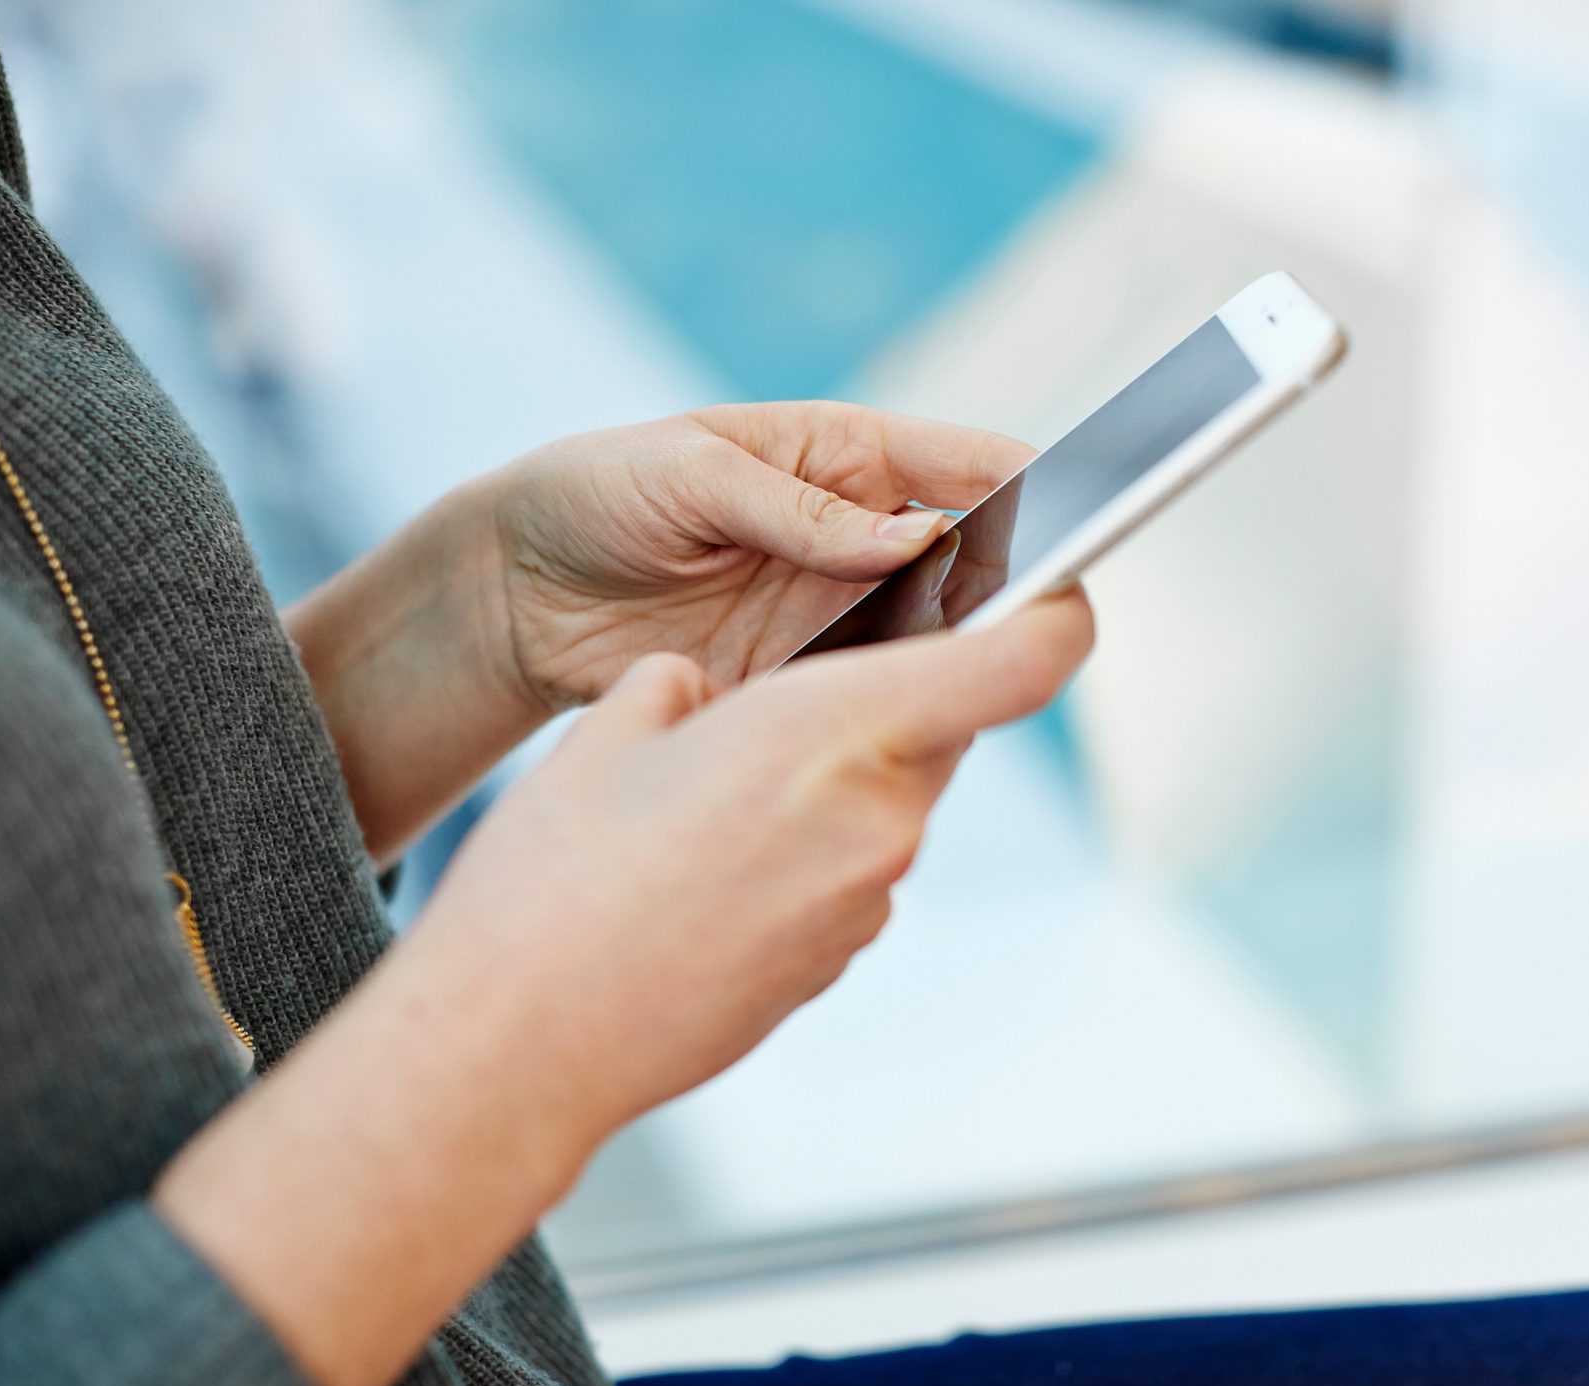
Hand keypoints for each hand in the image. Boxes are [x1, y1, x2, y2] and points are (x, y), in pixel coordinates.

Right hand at [406, 587, 1094, 1127]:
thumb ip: (690, 686)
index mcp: (836, 731)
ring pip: (888, 797)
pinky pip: (851, 867)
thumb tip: (708, 694)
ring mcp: (867, 902)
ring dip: (833, 776)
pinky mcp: (836, 960)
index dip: (1059, 609)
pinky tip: (710, 865)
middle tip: (793, 689)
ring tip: (711, 796)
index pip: (1019, 661)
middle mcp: (879, 818)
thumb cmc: (555, 882)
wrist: (520, 1044)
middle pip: (941, 724)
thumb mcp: (617, 726)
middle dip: (887, 694)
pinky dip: (807, 844)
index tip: (1066, 580)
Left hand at [487, 401, 1031, 700]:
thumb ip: (798, 511)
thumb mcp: (689, 477)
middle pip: (978, 566)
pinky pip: (874, 702)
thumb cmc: (596, 493)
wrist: (510, 594)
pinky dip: (898, 716)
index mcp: (846, 457)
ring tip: (973, 678)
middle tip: (1035, 621)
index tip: (1078, 522)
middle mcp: (862, 538)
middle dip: (1016, 591)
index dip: (1037, 490)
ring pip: (938, 644)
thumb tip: (912, 541)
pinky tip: (904, 725)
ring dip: (961, 662)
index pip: (974, 467)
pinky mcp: (801, 685)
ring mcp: (837, 616)